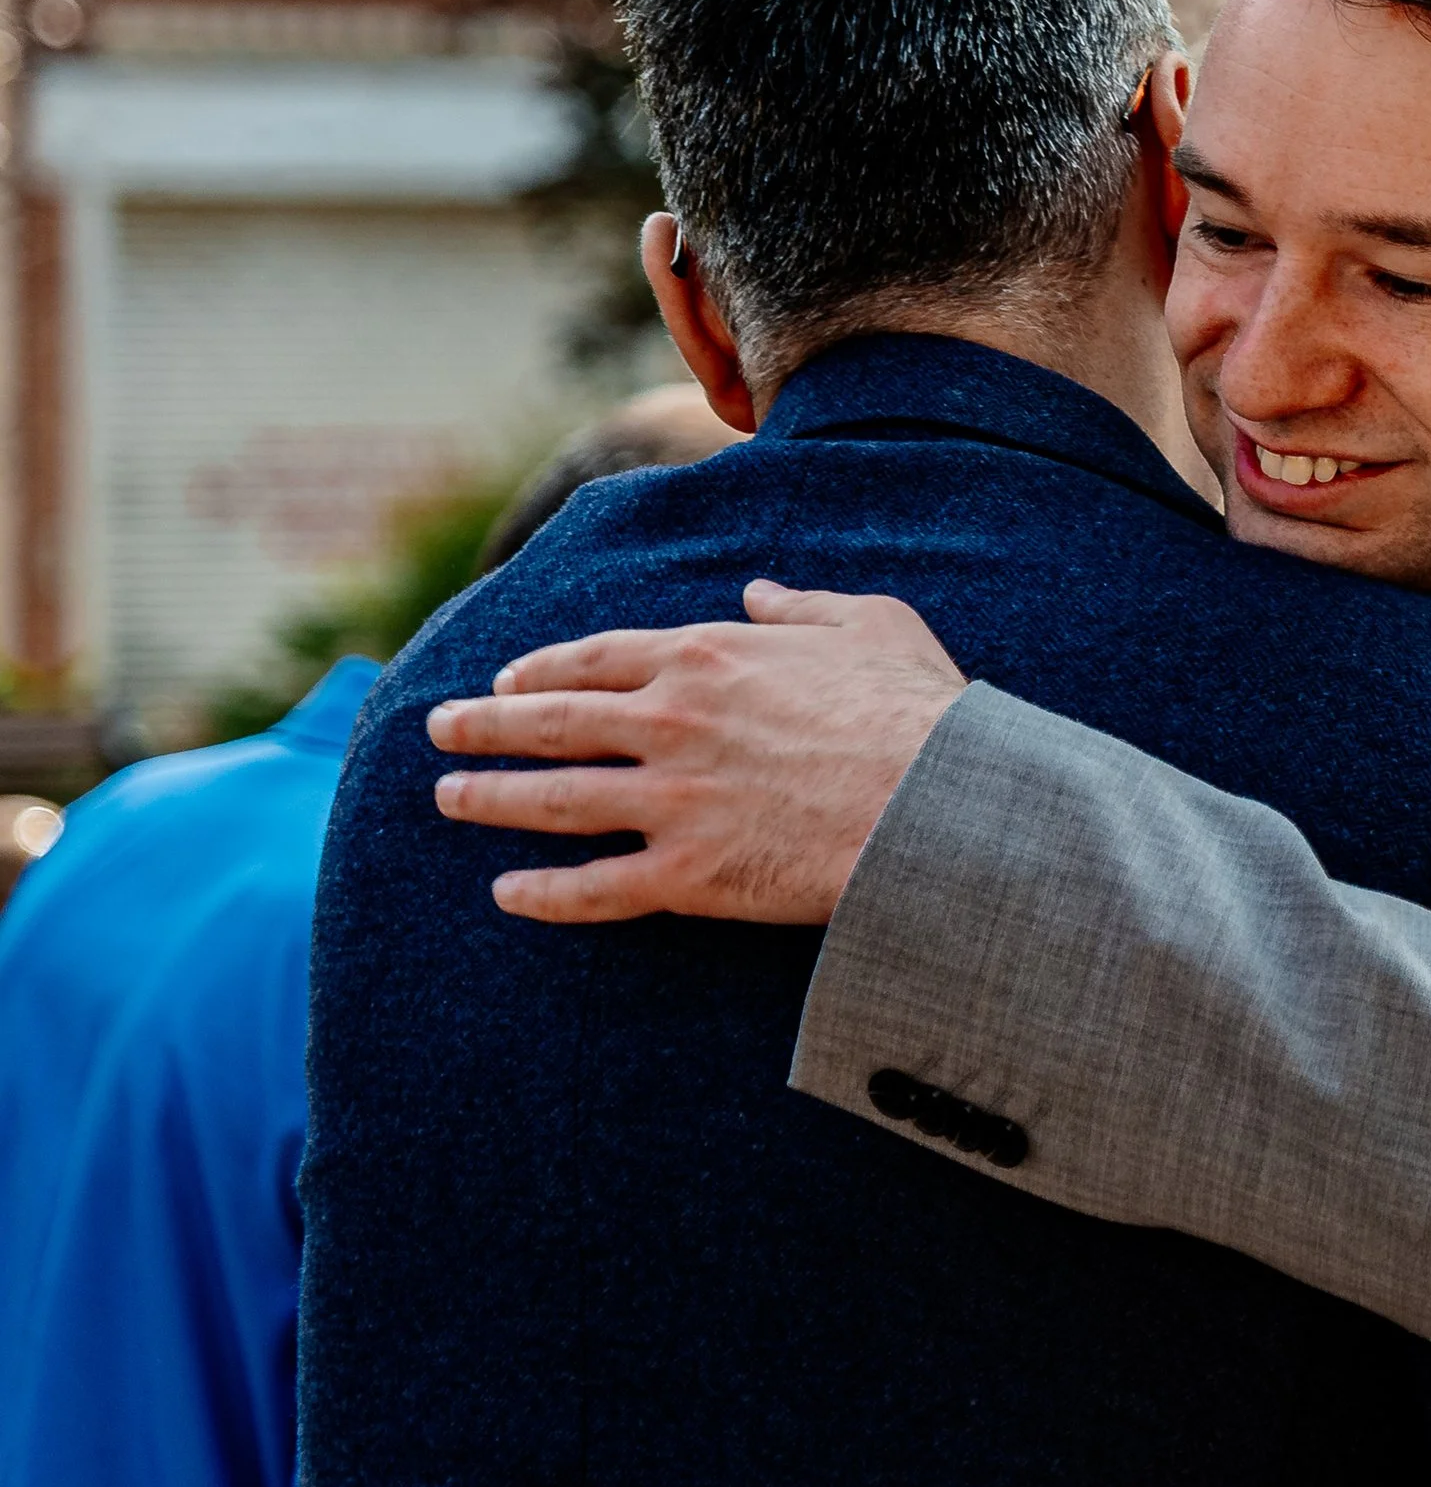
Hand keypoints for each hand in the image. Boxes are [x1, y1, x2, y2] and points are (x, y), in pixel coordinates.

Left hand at [429, 581, 966, 924]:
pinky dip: (544, 893)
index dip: (543, 668)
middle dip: (486, 725)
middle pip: (552, 721)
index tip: (507, 677)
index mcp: (708, 656)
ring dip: (491, 798)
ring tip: (447, 798)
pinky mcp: (688, 875)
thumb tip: (759, 593)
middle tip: (439, 728)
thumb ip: (803, 605)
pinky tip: (507, 892)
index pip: (597, 657)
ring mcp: (672, 801)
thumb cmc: (914, 710)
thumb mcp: (869, 623)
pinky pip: (596, 888)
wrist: (935, 804)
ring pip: (555, 799)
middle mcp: (671, 721)